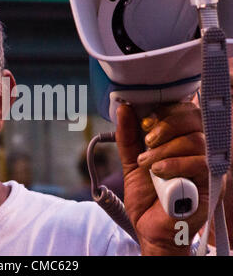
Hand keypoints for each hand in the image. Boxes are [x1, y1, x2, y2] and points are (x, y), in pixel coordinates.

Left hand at [116, 103, 208, 254]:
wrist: (150, 228)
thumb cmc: (146, 195)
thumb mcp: (132, 161)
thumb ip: (128, 136)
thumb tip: (124, 108)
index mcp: (181, 139)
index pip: (184, 110)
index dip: (165, 110)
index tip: (144, 122)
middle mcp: (199, 148)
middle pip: (193, 118)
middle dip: (165, 125)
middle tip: (147, 142)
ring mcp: (207, 164)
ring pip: (194, 140)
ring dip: (164, 150)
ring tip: (147, 164)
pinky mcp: (211, 182)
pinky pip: (200, 163)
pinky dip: (175, 164)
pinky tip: (158, 172)